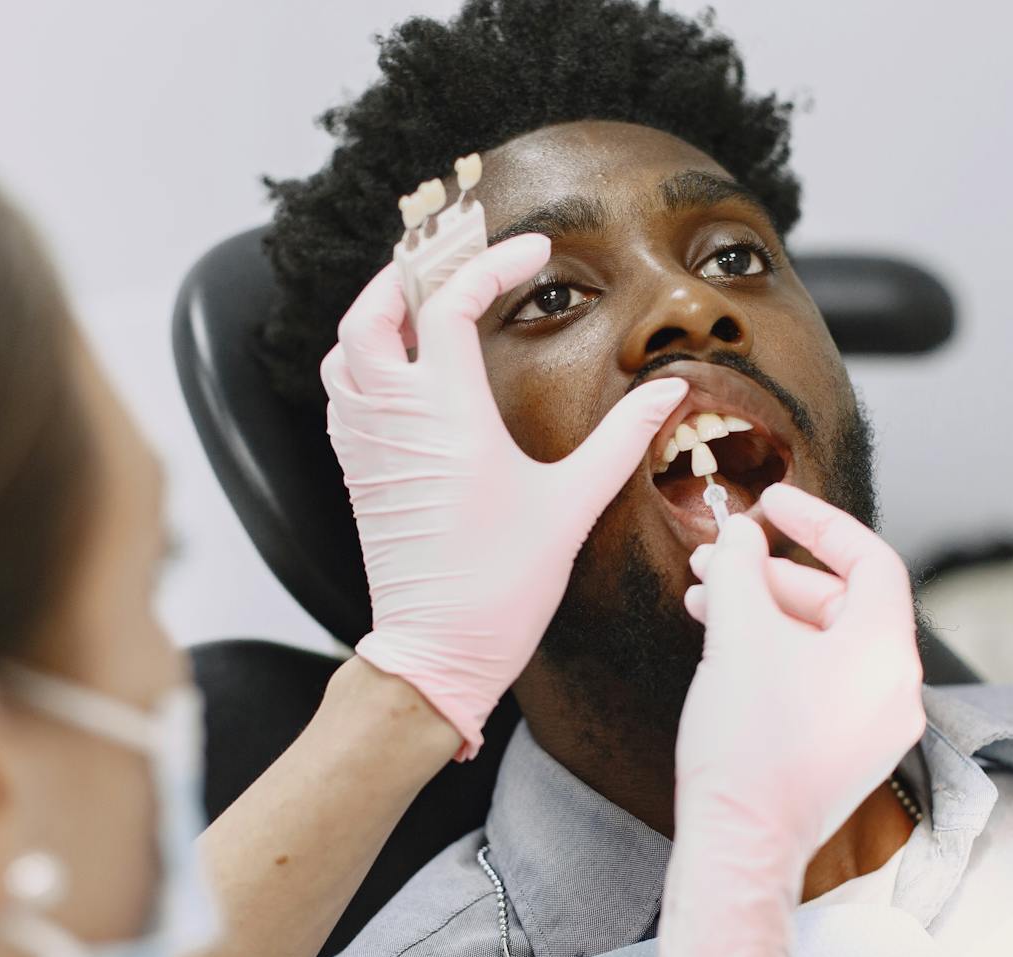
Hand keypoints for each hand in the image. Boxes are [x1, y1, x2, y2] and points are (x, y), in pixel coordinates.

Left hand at [322, 235, 687, 759]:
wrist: (436, 651)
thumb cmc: (502, 585)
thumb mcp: (572, 505)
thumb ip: (621, 439)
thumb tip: (670, 390)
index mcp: (448, 416)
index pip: (450, 303)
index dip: (490, 263)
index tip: (532, 250)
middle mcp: (395, 420)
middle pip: (369, 313)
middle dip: (406, 273)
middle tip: (453, 256)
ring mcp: (367, 447)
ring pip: (343, 353)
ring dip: (375, 316)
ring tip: (423, 303)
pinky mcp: (359, 474)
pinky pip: (342, 397)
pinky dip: (362, 363)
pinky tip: (403, 370)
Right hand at [650, 484, 926, 956]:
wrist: (739, 844)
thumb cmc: (746, 745)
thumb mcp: (738, 635)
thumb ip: (743, 569)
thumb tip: (744, 535)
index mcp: (886, 652)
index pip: (869, 559)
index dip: (819, 522)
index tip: (772, 503)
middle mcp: (894, 688)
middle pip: (841, 601)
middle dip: (773, 574)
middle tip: (719, 561)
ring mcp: (874, 726)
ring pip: (824, 643)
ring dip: (766, 614)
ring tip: (706, 602)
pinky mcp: (847, 754)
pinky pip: (819, 682)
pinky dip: (777, 655)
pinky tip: (726, 649)